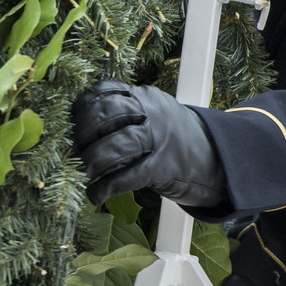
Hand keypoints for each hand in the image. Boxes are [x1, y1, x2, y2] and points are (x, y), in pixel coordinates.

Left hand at [71, 82, 227, 208]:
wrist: (216, 156)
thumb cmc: (171, 137)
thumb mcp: (151, 113)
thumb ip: (123, 113)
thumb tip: (76, 126)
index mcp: (144, 97)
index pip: (107, 91)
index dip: (83, 106)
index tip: (68, 121)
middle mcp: (151, 113)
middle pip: (109, 114)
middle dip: (83, 131)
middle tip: (72, 149)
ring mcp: (159, 139)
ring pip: (119, 144)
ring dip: (94, 159)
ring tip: (82, 171)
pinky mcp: (165, 167)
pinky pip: (130, 176)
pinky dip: (108, 186)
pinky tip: (95, 194)